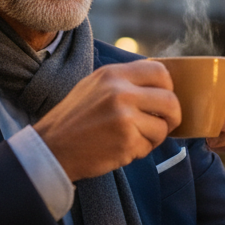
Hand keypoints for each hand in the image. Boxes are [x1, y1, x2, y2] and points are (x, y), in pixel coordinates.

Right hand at [34, 61, 181, 180]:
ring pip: (162, 127)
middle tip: (162, 125)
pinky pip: (149, 147)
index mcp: (113, 74)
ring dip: (153, 138)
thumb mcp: (94, 86)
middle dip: (172, 117)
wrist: (51, 148)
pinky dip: (139, 152)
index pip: (160, 72)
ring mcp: (124, 116)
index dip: (168, 88)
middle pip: (170, 101)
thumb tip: (159, 85)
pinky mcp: (126, 141)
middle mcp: (120, 92)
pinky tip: (119, 149)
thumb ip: (124, 82)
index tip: (162, 101)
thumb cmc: (74, 120)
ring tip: (131, 139)